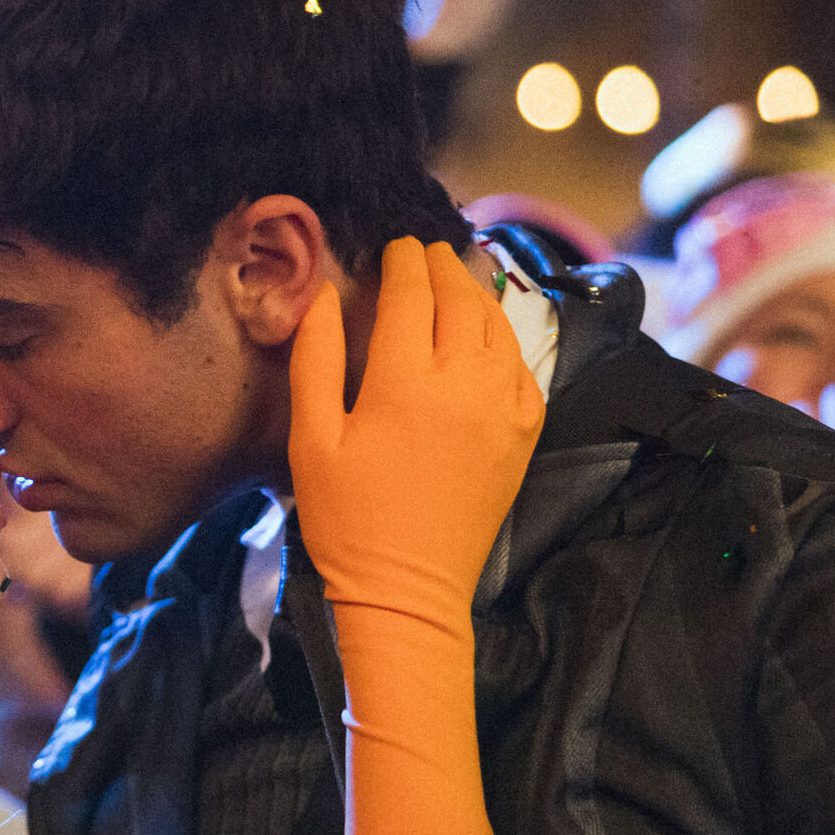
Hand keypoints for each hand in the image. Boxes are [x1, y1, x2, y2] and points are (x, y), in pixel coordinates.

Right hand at [289, 239, 542, 624]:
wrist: (407, 589)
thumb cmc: (346, 519)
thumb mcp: (311, 439)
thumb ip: (317, 360)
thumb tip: (328, 297)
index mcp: (405, 383)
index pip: (412, 296)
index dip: (403, 263)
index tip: (396, 245)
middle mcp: (464, 385)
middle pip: (461, 301)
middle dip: (443, 267)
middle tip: (428, 249)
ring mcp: (503, 408)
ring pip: (498, 328)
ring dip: (478, 294)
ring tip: (460, 276)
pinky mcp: (523, 434)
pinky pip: (521, 367)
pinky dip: (505, 338)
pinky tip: (489, 334)